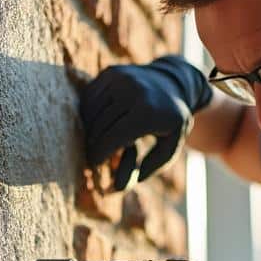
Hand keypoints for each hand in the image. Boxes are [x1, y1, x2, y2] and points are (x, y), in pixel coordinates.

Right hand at [77, 55, 212, 190]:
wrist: (173, 84)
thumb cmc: (170, 122)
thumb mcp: (170, 147)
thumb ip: (149, 167)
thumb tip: (120, 187)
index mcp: (148, 112)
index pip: (113, 137)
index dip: (99, 153)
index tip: (93, 164)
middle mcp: (133, 92)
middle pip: (99, 125)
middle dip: (92, 143)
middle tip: (89, 156)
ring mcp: (121, 79)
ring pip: (91, 110)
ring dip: (87, 128)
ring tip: (93, 141)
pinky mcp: (111, 72)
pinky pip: (90, 96)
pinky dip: (87, 112)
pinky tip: (93, 123)